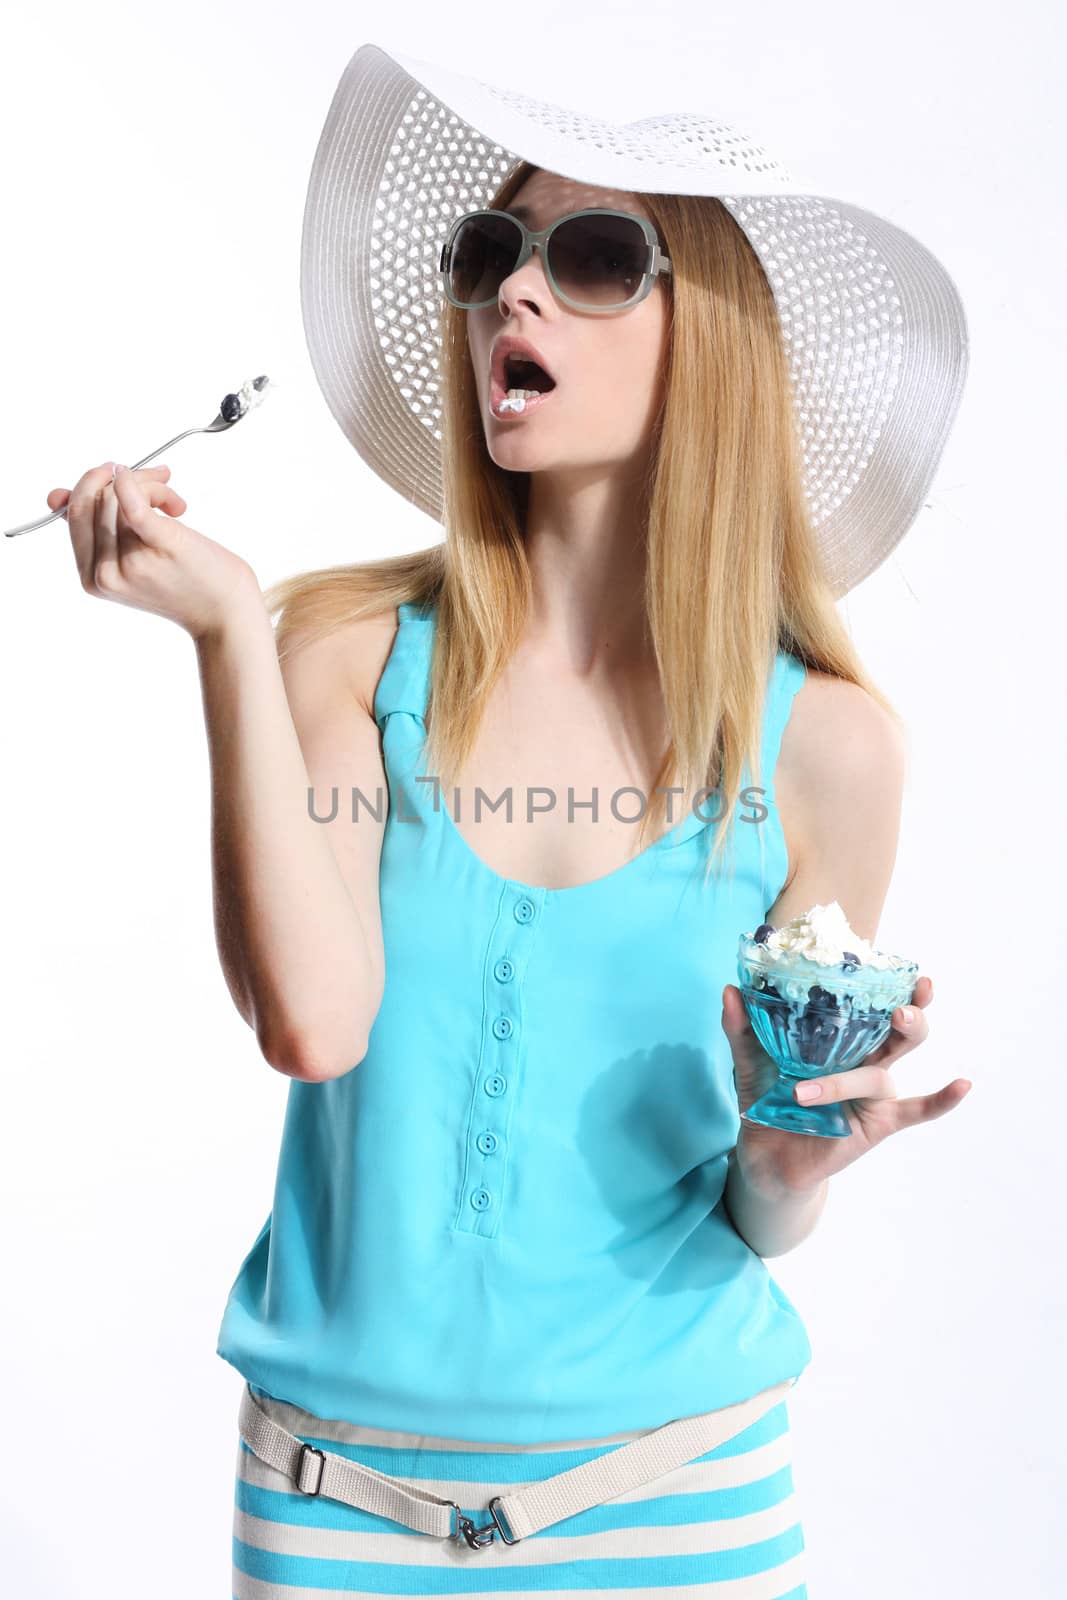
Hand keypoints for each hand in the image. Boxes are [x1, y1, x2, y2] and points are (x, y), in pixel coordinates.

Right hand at [49, 461, 260, 641]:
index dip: (92, 485)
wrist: (225, 612)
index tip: (117, 474)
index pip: (75, 513)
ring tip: (175, 503)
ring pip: (121, 496)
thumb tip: (57, 496)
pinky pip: (132, 504)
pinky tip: (158, 478)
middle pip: (96, 500)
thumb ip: (96, 531)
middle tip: (158, 481)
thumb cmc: (183, 582)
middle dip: (123, 478)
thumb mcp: (130, 562)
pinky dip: (137, 483)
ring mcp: (131, 562)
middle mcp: (105, 573)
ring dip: (153, 485)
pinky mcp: (162, 545)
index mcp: (91, 577)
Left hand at [720, 977, 971, 1194]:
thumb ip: (743, 1028)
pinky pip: (916, 1111)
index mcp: (841, 1038)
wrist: (764, 1157)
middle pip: (900, 1030)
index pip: (870, 1005)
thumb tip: (731, 989)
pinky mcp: (878, 1123)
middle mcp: (865, 1059)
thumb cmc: (766, 1101)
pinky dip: (941, 1100)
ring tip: (832, 1071)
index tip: (897, 963)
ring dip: (858, 1069)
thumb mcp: (751, 1062)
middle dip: (909, 1012)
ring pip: (882, 1070)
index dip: (887, 983)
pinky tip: (963, 1085)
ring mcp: (874, 1092)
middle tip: (901, 1006)